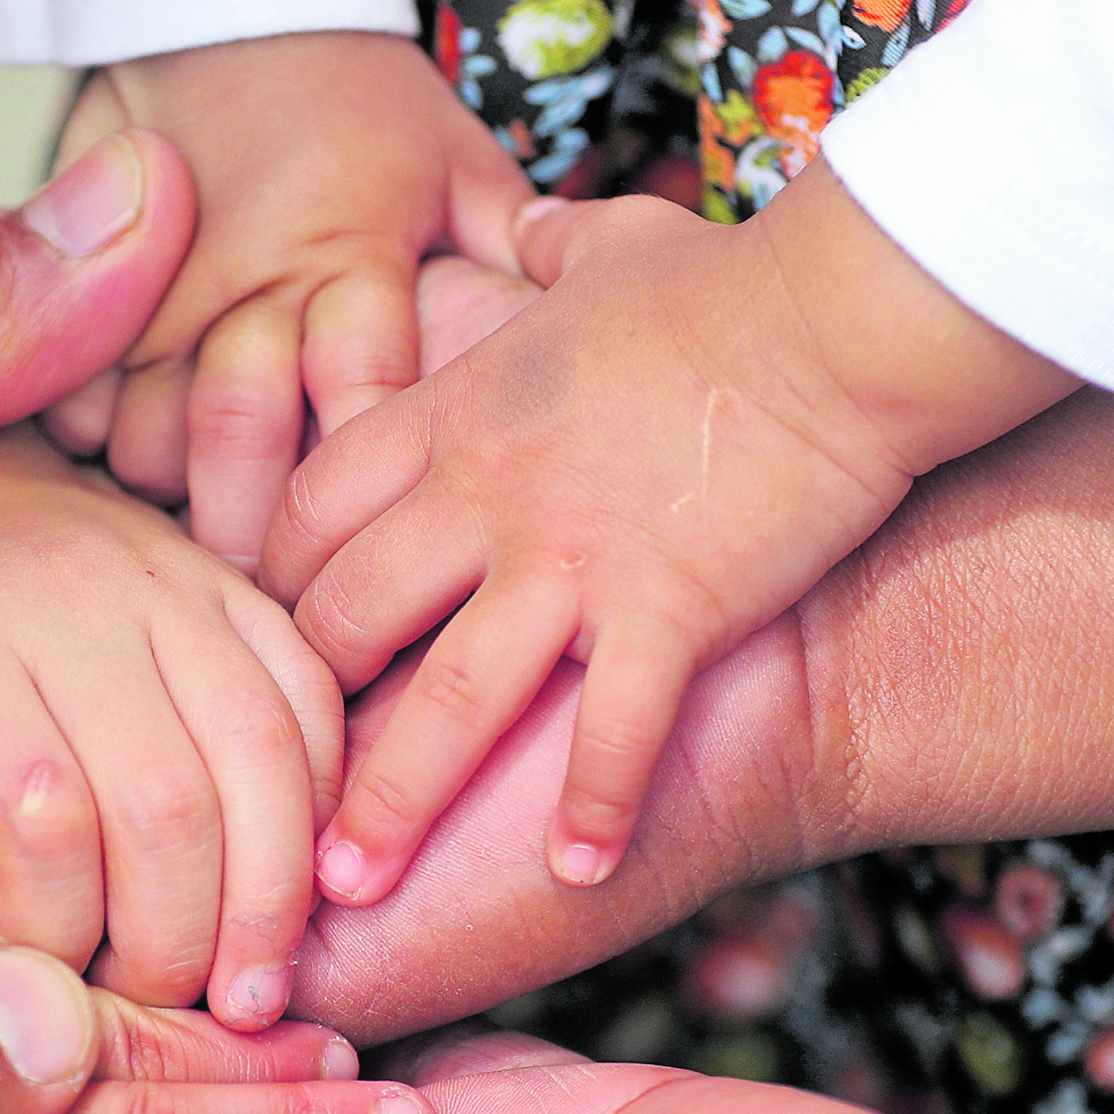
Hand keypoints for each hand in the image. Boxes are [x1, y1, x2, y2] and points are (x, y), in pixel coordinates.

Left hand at [0, 427, 345, 1025]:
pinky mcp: (233, 586)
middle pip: (167, 802)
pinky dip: (320, 808)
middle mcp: (74, 596)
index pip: (37, 820)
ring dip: (270, 894)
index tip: (33, 991)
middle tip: (161, 1019)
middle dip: (174, 941)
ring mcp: (169, 583)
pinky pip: (309, 704)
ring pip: (264, 755)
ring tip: (250, 992)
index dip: (52, 937)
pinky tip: (294, 892)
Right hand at [40, 34, 535, 570]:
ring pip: (141, 437)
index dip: (369, 486)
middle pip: (234, 434)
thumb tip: (575, 352)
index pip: (362, 392)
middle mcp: (248, 281)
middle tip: (277, 595)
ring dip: (172, 499)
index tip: (381, 555)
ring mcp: (152, 292)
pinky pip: (67, 402)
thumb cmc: (358, 100)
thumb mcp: (457, 163)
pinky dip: (92, 448)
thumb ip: (510, 260)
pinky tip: (130, 479)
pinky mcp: (78, 289)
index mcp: (351, 254)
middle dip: (253, 530)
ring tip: (209, 548)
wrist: (222, 2)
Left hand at [265, 161, 1071, 902]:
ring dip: (393, 803)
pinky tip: (575, 874)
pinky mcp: (668, 608)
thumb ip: (549, 248)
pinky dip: (592, 808)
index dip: (276, 587)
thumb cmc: (733, 286)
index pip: (310, 511)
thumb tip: (531, 224)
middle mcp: (488, 494)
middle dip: (303, 708)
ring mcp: (573, 557)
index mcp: (457, 416)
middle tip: (274, 789)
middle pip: (344, 617)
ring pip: (446, 701)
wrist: (843, 313)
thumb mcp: (610, 247)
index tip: (270, 647)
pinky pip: (612, 732)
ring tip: (347, 889)